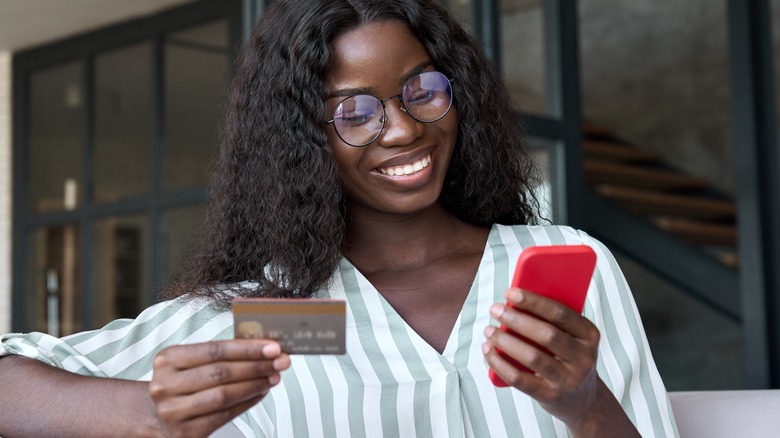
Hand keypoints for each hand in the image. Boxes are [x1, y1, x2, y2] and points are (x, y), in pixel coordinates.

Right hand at [148, 339, 289, 437]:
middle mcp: (166, 386)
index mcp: (167, 360)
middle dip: (257, 366)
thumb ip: (220, 354)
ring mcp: (173, 411)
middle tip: (280, 361)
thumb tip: (262, 348)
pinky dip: (247, 402)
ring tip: (273, 377)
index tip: (272, 347)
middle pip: (221, 372)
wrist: (158, 415)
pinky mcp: (185, 433)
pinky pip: (224, 416)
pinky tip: (260, 393)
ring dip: (255, 384)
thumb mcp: (190, 362)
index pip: (215, 349)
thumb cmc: (182, 383)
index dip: (246, 348)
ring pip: (224, 395)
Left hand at [483, 288, 635, 435]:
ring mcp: (568, 379)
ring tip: (489, 330)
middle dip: (516, 319)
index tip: (510, 292)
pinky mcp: (550, 396)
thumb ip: (552, 321)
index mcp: (589, 335)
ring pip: (532, 357)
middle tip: (495, 309)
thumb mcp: (572, 338)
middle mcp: (583, 357)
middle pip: (546, 334)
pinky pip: (520, 379)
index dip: (533, 301)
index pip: (560, 313)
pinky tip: (488, 351)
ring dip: (505, 341)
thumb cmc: (568, 358)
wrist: (584, 401)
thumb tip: (513, 302)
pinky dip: (499, 364)